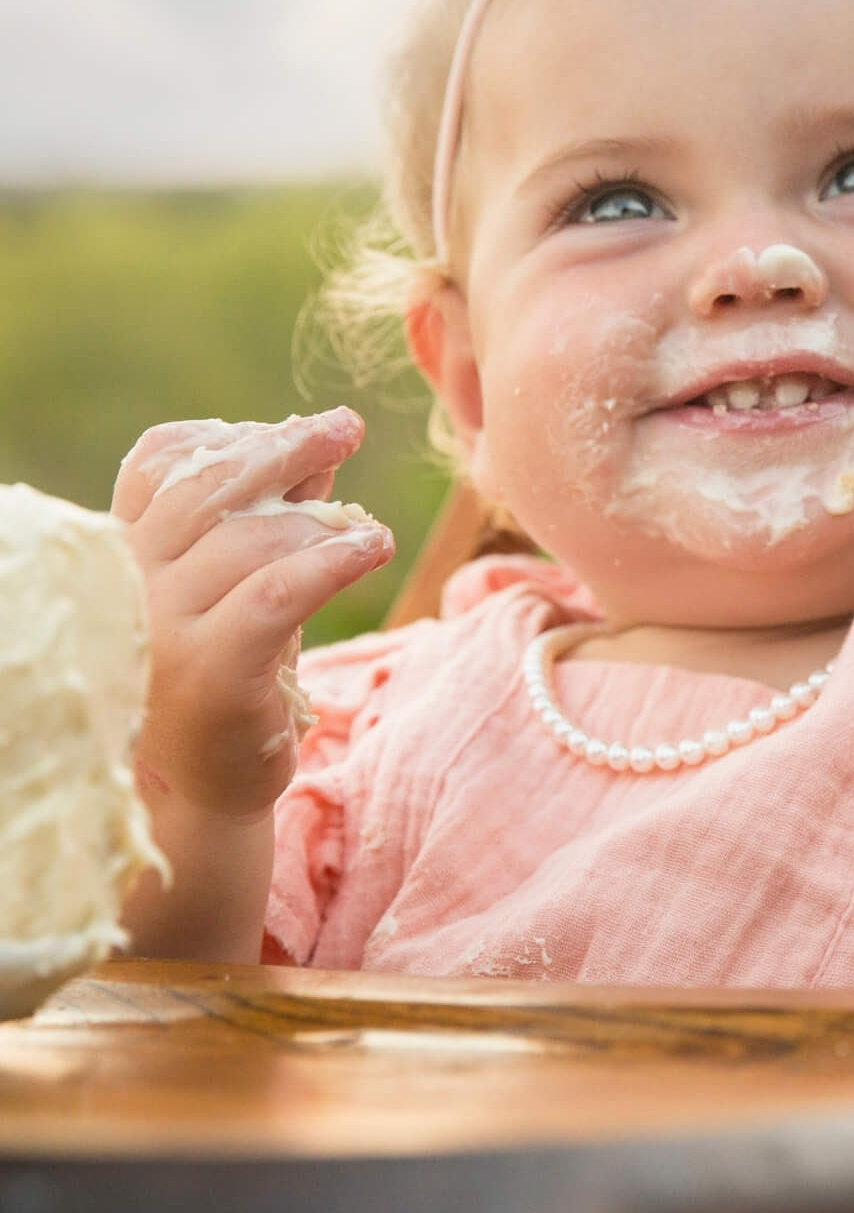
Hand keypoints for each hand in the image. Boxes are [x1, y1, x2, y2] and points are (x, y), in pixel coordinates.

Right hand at [113, 409, 393, 820]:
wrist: (203, 786)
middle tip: (345, 426)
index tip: (296, 427)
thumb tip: (318, 441)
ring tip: (368, 533)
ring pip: (252, 540)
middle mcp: (129, 581)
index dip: (228, 436)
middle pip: (209, 489)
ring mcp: (161, 625)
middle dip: (285, 448)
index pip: (157, 464)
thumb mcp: (243, 583)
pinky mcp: (207, 668)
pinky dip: (330, 563)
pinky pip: (275, 593)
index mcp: (122, 552)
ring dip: (324, 524)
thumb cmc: (228, 674)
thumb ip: (269, 514)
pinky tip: (372, 550)